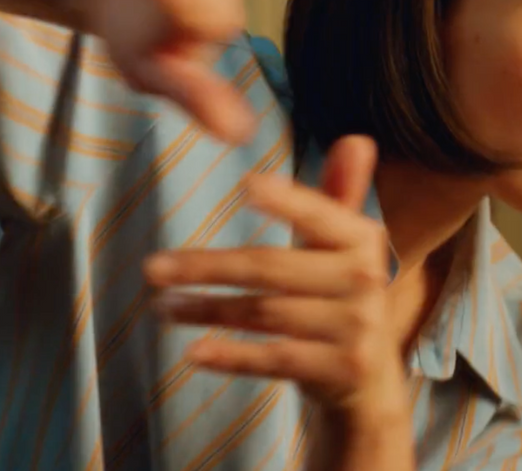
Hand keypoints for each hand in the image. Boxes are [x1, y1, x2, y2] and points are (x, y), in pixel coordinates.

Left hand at [145, 136, 410, 419]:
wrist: (370, 382)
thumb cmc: (339, 300)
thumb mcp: (339, 249)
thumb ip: (337, 197)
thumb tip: (355, 139)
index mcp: (363, 240)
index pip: (319, 215)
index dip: (285, 201)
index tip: (246, 186)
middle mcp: (365, 281)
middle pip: (270, 268)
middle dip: (205, 267)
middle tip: (151, 268)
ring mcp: (356, 329)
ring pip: (263, 313)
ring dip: (204, 309)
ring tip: (162, 305)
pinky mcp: (341, 371)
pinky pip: (273, 359)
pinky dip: (230, 356)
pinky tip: (193, 352)